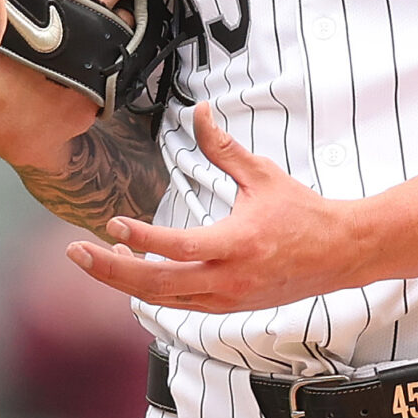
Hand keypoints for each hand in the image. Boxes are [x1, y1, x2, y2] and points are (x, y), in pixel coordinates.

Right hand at [0, 0, 133, 169]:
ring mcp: (97, 44)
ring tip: (123, 0)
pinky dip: (127, 37)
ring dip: (127, 4)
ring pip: (126, 12)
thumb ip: (7, 1)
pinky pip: (128, 46)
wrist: (12, 126)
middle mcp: (77, 17)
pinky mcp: (108, 70)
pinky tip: (120, 34)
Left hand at [64, 108, 372, 311]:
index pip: (179, 248)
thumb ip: (224, 147)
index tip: (112, 222)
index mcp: (238, 245)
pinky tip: (131, 266)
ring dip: (124, 280)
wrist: (341, 254)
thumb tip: (199, 110)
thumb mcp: (262, 175)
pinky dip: (150, 288)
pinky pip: (178, 303)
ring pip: (163, 299)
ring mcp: (228, 299)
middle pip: (157, 285)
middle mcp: (229, 280)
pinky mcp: (229, 307)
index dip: (142, 237)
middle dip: (110, 271)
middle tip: (76, 253)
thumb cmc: (303, 213)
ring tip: (95, 257)